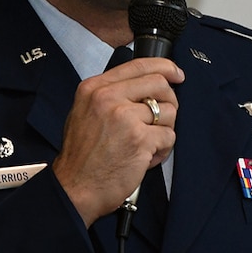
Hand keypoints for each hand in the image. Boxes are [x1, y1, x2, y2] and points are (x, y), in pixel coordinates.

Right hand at [51, 57, 182, 223]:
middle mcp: (108, 97)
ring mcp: (125, 117)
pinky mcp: (140, 139)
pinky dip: (162, 150)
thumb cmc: (81, 157)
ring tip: (146, 145)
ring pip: (168, 111)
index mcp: (95, 88)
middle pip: (159, 84)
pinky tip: (145, 158)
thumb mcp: (85, 112)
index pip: (138, 65)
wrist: (74, 187)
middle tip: (163, 118)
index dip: (164, 67)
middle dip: (169, 101)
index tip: (176, 74)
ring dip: (164, 130)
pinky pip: (168, 136)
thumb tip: (145, 88)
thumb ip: (111, 95)